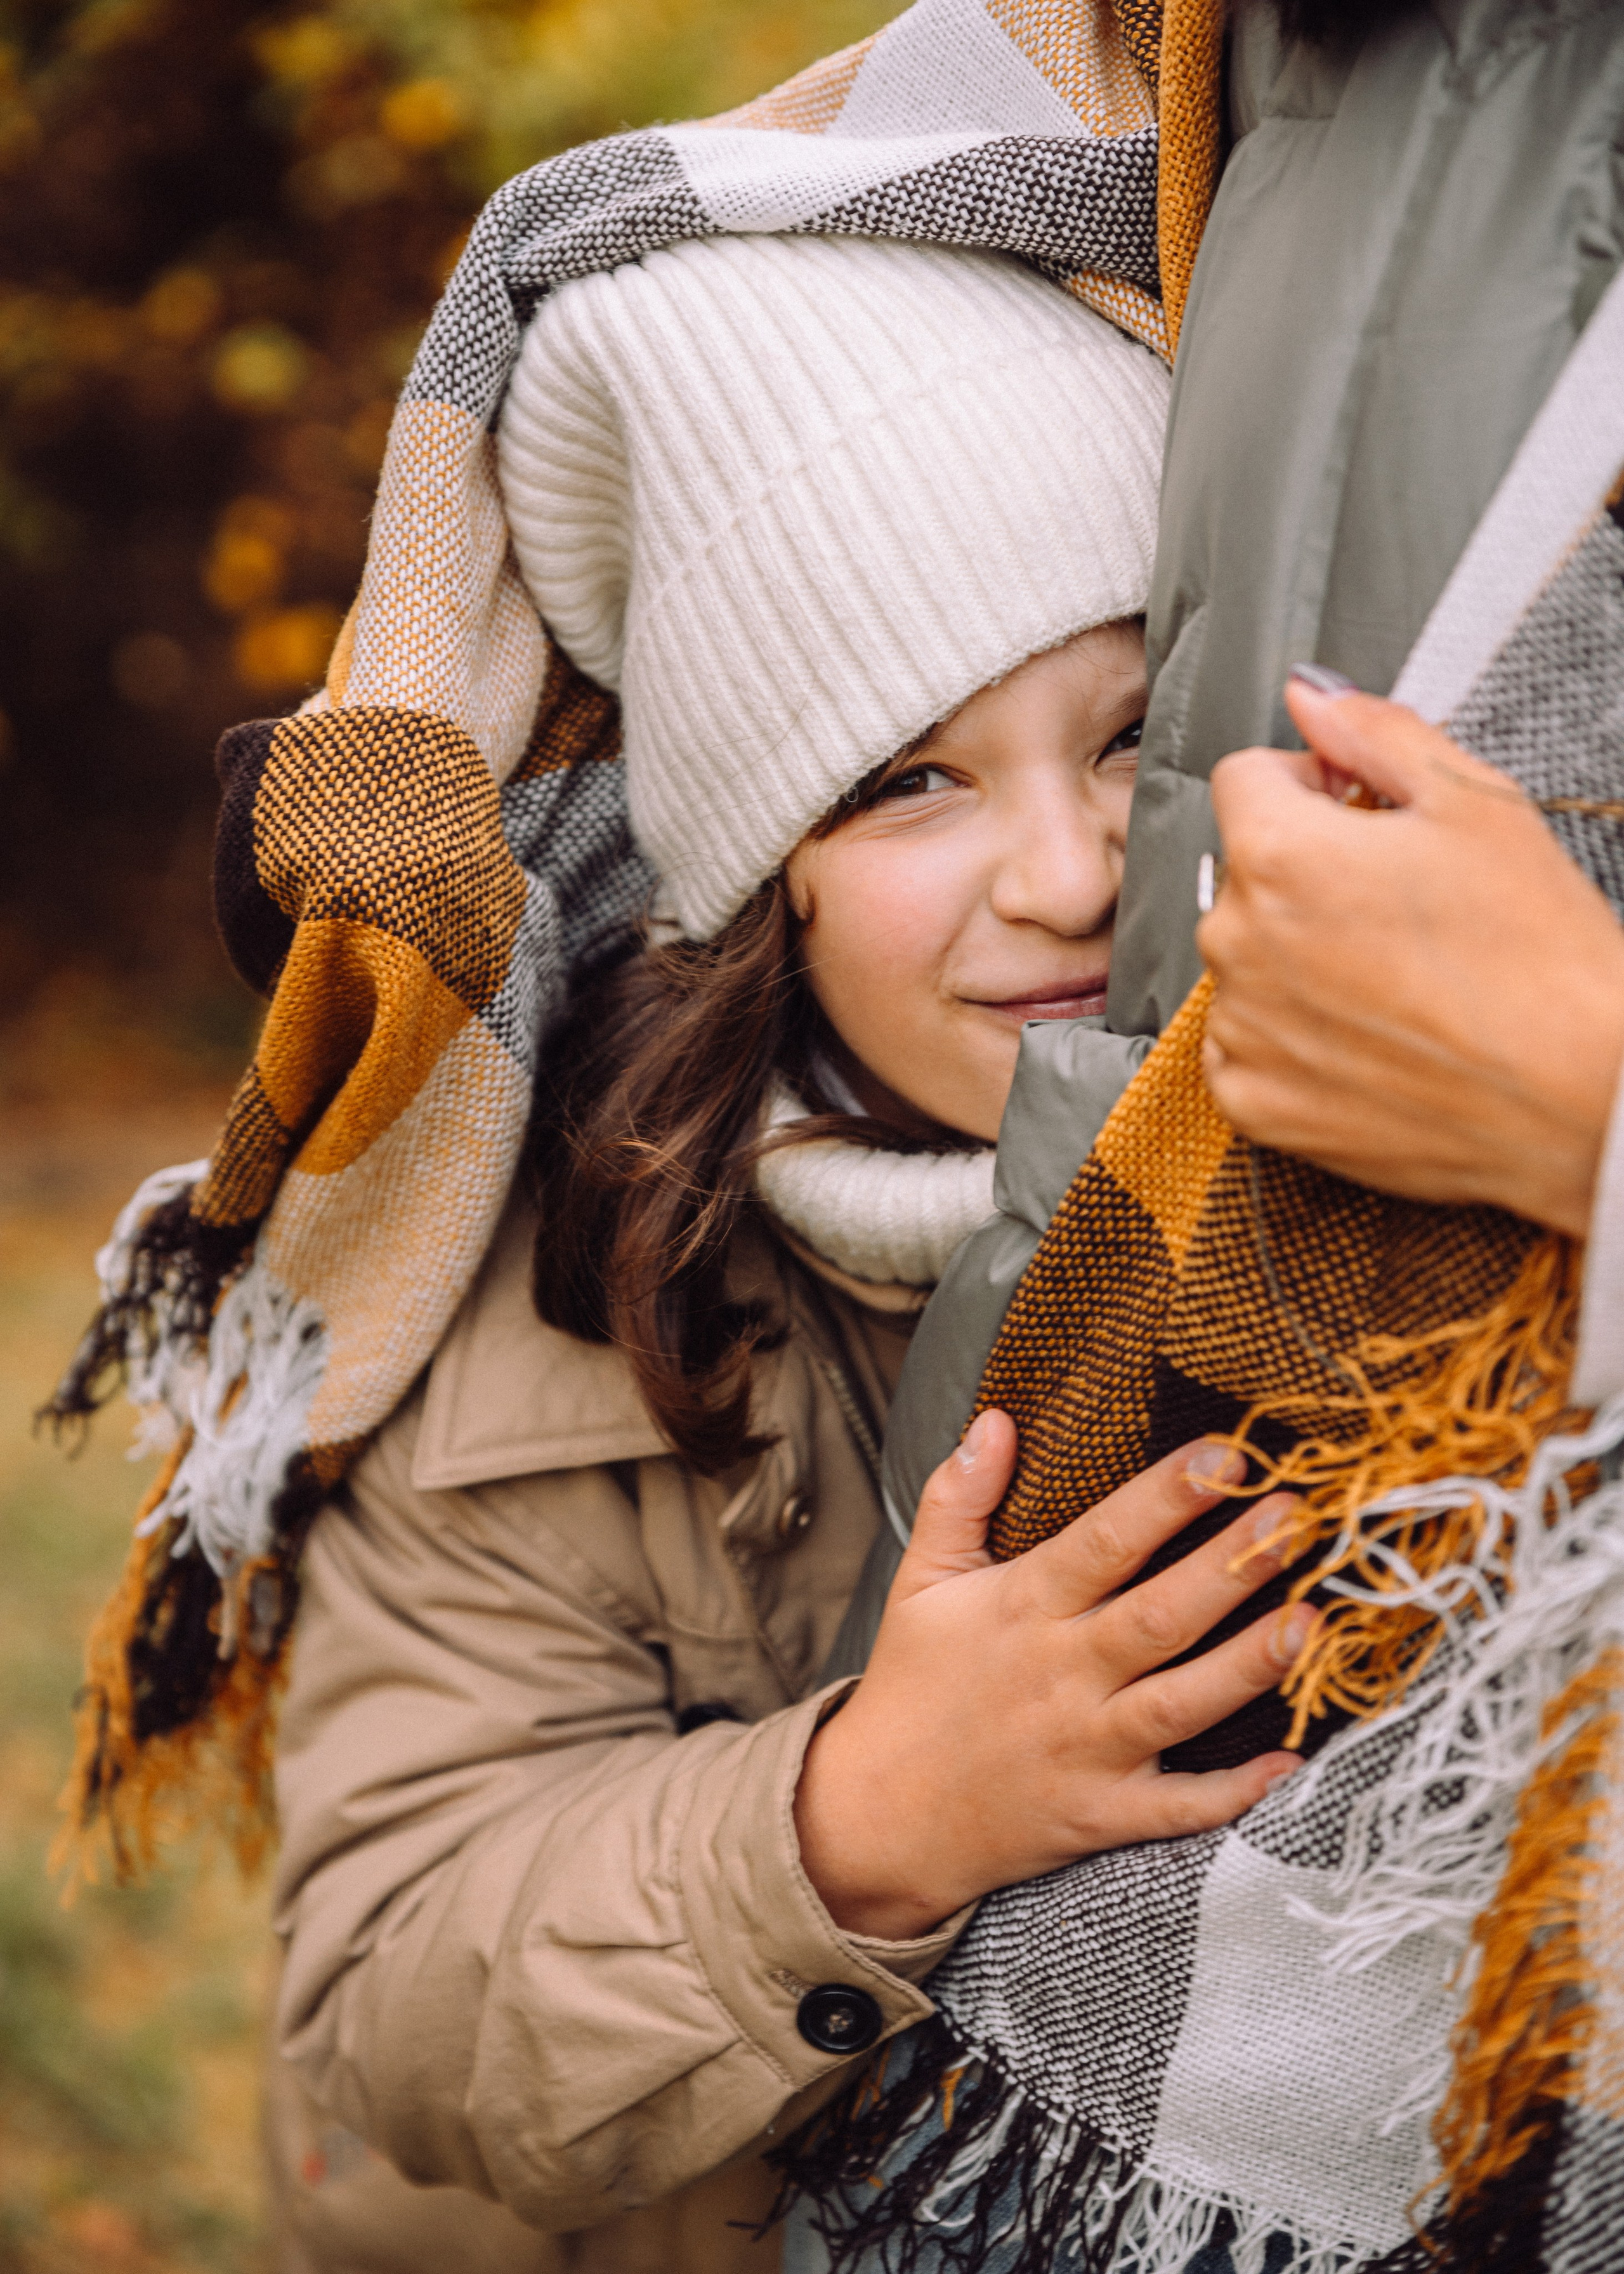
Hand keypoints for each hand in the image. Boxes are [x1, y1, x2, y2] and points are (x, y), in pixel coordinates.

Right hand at [793, 1413, 1308, 1940]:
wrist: (880, 1816)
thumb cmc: (911, 1686)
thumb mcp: (921, 1580)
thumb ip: (957, 1496)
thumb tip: (996, 1419)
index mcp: (1023, 1608)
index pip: (1105, 1541)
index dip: (1168, 1497)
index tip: (1227, 1456)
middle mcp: (1061, 1675)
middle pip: (1160, 1615)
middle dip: (1232, 1566)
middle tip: (1300, 1520)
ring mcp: (1084, 1751)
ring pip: (1181, 1704)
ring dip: (1250, 1665)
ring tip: (1314, 1621)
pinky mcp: (1099, 1816)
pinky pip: (1177, 1808)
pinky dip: (1233, 1794)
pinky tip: (1292, 1762)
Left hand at [1199, 680, 1623, 1237]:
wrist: (1582, 1097)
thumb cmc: (1541, 955)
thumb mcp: (1477, 804)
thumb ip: (1375, 733)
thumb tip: (1308, 694)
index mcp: (1278, 854)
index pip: (1244, 778)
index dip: (1313, 785)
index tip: (1363, 815)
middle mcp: (1237, 941)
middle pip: (1245, 873)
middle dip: (1305, 876)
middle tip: (1399, 908)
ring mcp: (1242, 1030)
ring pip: (1246, 960)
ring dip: (1295, 957)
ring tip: (1395, 980)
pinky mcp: (1255, 1104)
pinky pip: (1244, 1047)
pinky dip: (1291, 1039)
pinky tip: (1369, 1037)